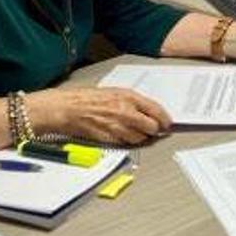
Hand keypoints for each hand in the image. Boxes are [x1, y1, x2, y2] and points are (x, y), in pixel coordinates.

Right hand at [27, 87, 170, 145]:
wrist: (67, 108)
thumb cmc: (87, 98)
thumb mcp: (113, 92)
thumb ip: (132, 102)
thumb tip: (149, 111)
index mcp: (128, 97)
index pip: (156, 110)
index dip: (165, 119)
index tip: (168, 123)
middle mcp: (125, 111)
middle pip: (152, 127)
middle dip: (154, 130)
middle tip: (153, 130)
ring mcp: (118, 126)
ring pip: (141, 138)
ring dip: (141, 138)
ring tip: (136, 133)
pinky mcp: (110, 138)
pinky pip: (127, 143)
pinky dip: (128, 142)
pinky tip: (124, 136)